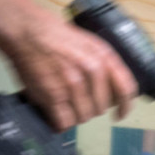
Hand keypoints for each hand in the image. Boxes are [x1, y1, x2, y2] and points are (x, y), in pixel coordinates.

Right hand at [5, 6, 137, 131]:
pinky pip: (65, 122)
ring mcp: (73, 85)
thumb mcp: (90, 44)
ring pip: (83, 117)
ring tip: (64, 105)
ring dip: (74, 115)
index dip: (125, 107)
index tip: (120, 115)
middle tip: (76, 101)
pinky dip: (60, 122)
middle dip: (90, 108)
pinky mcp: (54, 96)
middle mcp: (92, 71)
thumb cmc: (57, 37)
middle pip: (101, 109)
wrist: (28, 32)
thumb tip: (113, 92)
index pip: (125, 90)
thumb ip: (105, 65)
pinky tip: (55, 115)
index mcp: (104, 57)